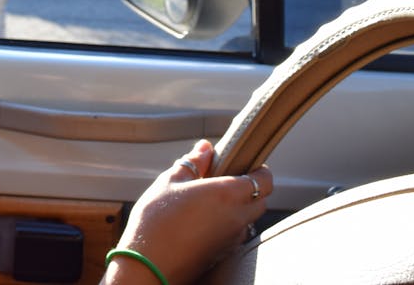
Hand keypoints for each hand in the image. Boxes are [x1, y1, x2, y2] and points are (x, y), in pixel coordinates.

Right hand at [104, 139, 272, 284]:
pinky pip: (234, 234)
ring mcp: (232, 239)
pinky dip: (226, 225)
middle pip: (260, 200)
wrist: (149, 265)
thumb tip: (204, 148)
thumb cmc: (156, 222)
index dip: (260, 170)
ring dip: (238, 208)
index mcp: (227, 194)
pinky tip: (202, 221)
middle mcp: (237, 217)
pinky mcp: (223, 254)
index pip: (264, 180)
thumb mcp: (169, 182)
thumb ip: (192, 163)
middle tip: (226, 180)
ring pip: (248, 219)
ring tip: (209, 201)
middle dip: (250, 188)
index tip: (247, 163)